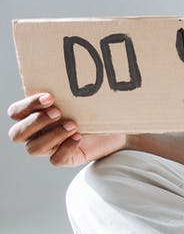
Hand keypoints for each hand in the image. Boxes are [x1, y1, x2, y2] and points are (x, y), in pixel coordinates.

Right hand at [8, 93, 126, 165]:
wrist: (117, 128)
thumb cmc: (94, 110)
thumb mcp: (80, 99)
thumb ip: (68, 92)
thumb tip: (71, 73)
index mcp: (34, 115)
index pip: (16, 112)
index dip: (28, 105)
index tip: (50, 97)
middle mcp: (36, 133)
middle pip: (17, 133)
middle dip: (36, 122)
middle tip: (57, 112)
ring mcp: (49, 147)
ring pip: (34, 148)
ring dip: (52, 136)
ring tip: (73, 125)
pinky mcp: (64, 158)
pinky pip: (56, 160)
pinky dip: (66, 148)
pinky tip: (79, 138)